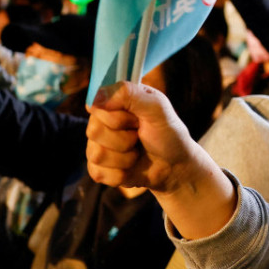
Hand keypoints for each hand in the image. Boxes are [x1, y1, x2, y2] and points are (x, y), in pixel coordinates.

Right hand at [86, 82, 205, 194]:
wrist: (175, 166)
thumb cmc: (168, 133)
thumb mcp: (157, 108)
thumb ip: (130, 94)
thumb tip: (97, 97)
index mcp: (114, 101)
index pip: (95, 106)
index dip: (117, 118)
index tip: (137, 120)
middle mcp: (102, 122)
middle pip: (94, 131)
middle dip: (124, 139)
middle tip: (140, 136)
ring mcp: (98, 145)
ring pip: (96, 154)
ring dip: (125, 158)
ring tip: (137, 152)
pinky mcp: (99, 168)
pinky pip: (97, 173)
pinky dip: (120, 174)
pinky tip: (131, 168)